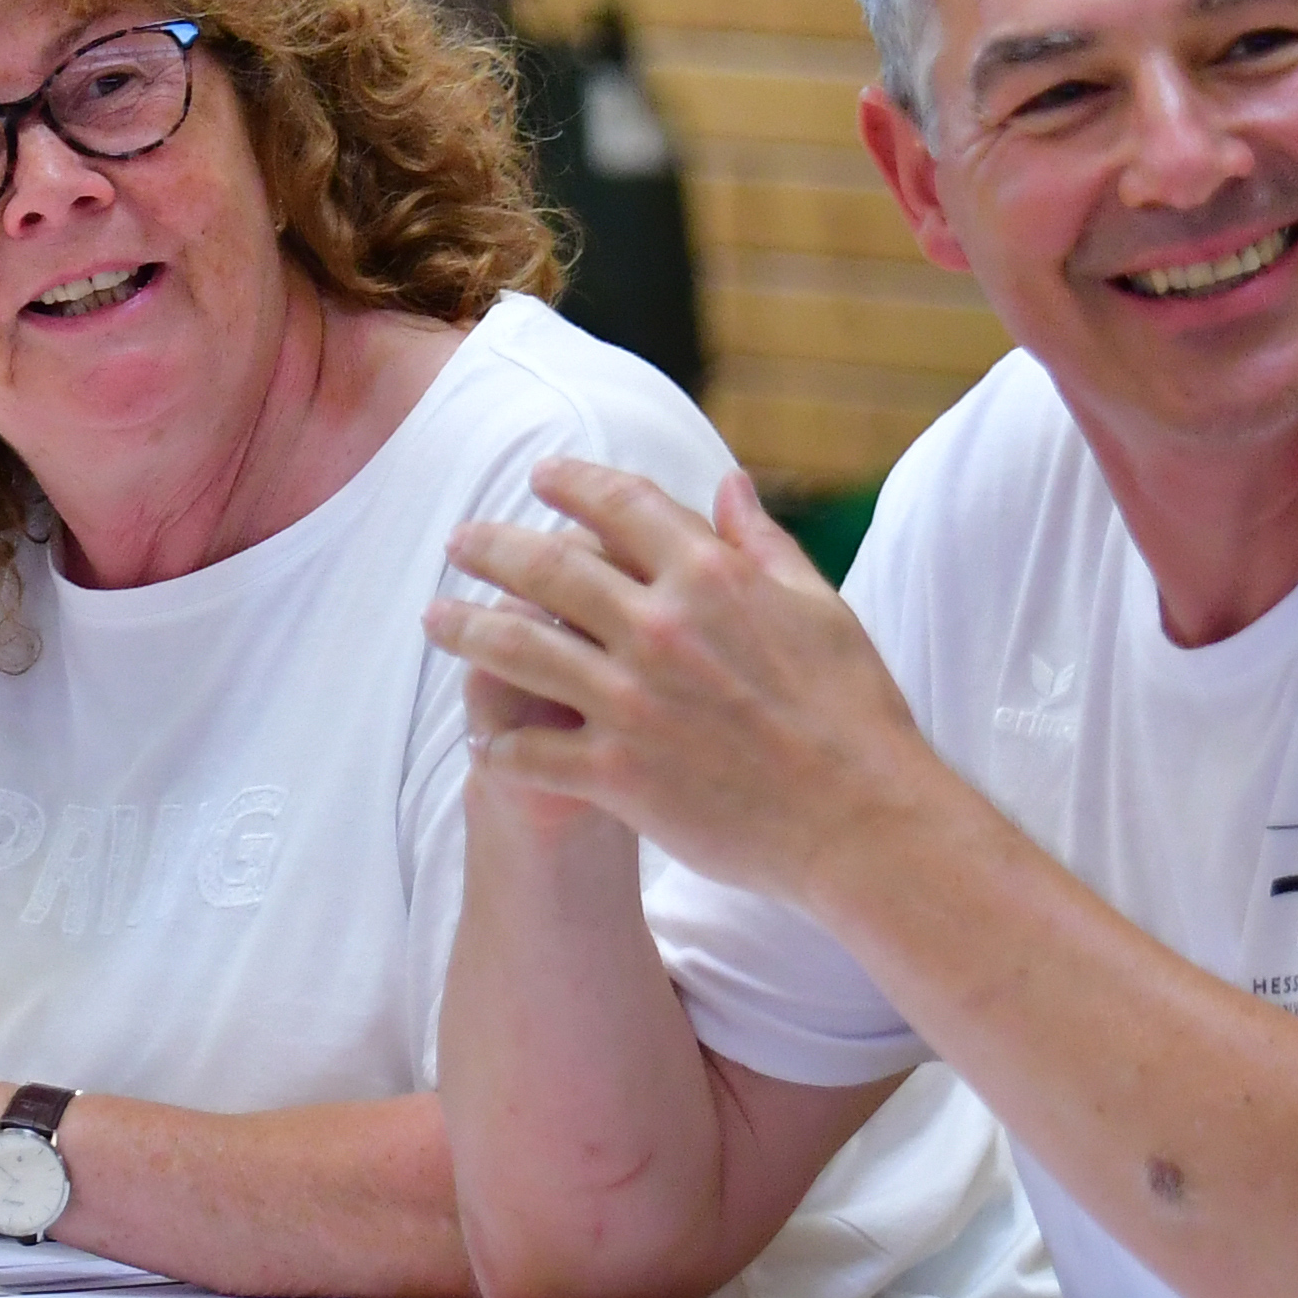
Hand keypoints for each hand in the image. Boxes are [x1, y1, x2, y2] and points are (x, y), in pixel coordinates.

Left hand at [432, 462, 944, 897]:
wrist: (862, 819)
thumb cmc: (854, 714)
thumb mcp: (820, 607)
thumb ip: (762, 544)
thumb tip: (729, 484)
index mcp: (713, 576)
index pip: (623, 506)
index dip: (573, 485)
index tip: (541, 477)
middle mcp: (662, 627)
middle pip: (549, 568)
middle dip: (493, 548)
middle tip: (458, 540)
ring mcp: (633, 701)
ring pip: (519, 651)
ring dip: (467, 629)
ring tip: (435, 618)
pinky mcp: (619, 772)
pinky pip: (532, 752)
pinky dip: (499, 746)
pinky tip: (480, 742)